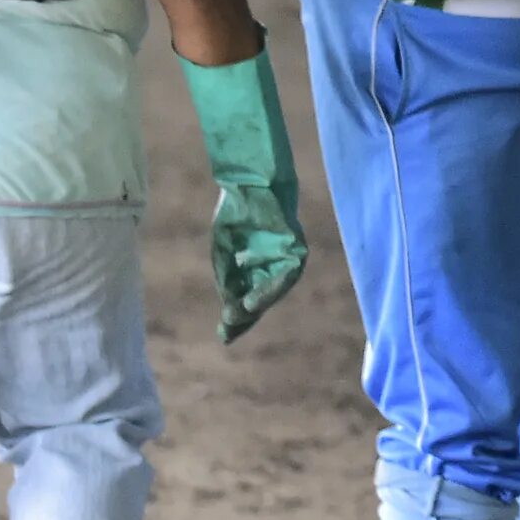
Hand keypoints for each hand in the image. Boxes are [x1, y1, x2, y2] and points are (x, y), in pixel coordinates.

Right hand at [210, 185, 305, 343]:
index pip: (247, 298)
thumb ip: (227, 282)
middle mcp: (270, 265)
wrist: (249, 183)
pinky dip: (275, 284)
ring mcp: (284, 257)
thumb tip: (230, 317)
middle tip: (232, 330)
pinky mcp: (296, 246)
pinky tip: (259, 293)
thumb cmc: (237, 214)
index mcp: (252, 266)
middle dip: (248, 315)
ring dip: (262, 301)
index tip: (224, 335)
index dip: (237, 317)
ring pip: (276, 288)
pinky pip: (290, 271)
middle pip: (262, 298)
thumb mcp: (223, 252)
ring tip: (246, 311)